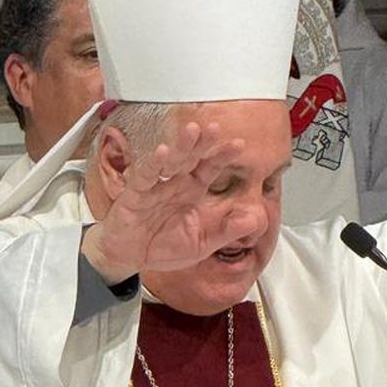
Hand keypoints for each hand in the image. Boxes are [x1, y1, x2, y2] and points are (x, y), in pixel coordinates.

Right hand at [81, 121, 244, 283]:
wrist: (131, 258)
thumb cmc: (164, 246)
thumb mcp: (202, 243)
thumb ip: (227, 231)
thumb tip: (255, 220)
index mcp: (193, 191)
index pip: (210, 168)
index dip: (223, 155)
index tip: (239, 144)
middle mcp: (175, 183)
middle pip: (191, 158)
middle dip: (203, 143)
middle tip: (215, 128)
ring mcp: (155, 186)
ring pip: (169, 161)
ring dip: (180, 146)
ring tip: (192, 131)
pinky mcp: (134, 195)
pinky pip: (143, 177)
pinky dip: (151, 164)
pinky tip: (161, 152)